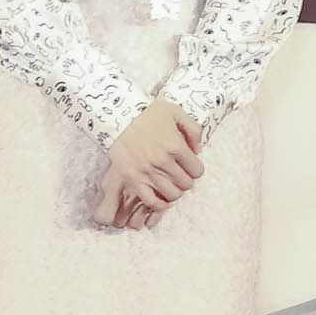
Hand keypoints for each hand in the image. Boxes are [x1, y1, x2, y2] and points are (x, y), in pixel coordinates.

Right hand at [96, 100, 203, 228]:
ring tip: (169, 181)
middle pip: (186, 184)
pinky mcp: (133, 180)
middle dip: (185, 178)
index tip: (189, 164)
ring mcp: (147, 173)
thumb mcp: (175, 111)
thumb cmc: (146, 113)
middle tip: (178, 172)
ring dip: (174, 189)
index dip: (195, 168)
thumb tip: (198, 150)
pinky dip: (160, 203)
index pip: (197, 170)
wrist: (117, 116)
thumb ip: (193, 130)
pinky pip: (152, 202)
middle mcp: (163, 162)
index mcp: (175, 146)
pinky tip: (160, 194)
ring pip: (173, 195)